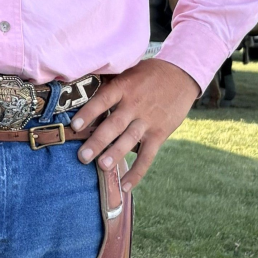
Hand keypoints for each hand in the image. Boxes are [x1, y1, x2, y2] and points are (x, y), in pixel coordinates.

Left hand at [67, 57, 200, 188]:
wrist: (181, 74)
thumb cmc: (148, 74)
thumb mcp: (128, 72)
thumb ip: (110, 86)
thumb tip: (81, 95)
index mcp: (124, 87)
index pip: (103, 100)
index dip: (89, 113)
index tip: (75, 126)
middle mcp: (135, 105)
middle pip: (114, 125)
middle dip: (98, 141)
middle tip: (83, 157)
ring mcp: (148, 120)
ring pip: (129, 140)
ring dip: (116, 154)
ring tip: (102, 167)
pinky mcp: (160, 133)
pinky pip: (147, 155)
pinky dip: (137, 172)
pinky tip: (125, 186)